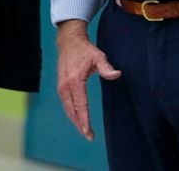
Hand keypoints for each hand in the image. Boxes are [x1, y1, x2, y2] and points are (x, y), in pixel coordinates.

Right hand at [56, 20, 121, 140]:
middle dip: (80, 124)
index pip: (80, 105)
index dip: (84, 119)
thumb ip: (106, 67)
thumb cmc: (85, 50)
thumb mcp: (98, 56)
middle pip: (72, 111)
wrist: (69, 42)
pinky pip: (66, 104)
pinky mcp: (61, 87)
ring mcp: (61, 87)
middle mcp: (65, 86)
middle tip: (89, 136)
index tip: (88, 131)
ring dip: (75, 120)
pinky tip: (78, 119)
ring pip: (68, 109)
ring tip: (85, 131)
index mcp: (75, 80)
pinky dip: (72, 113)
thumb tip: (117, 75)